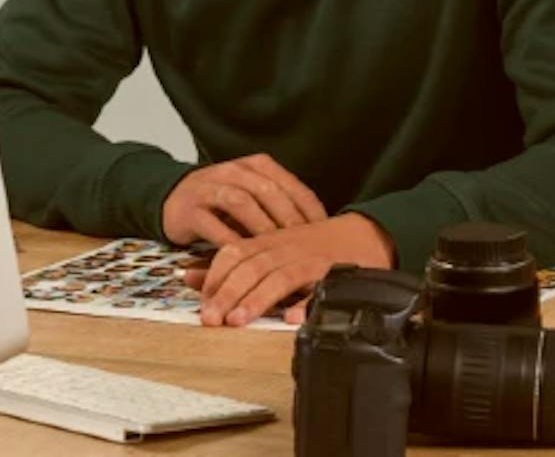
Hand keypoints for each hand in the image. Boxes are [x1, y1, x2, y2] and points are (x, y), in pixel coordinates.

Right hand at [160, 154, 327, 248]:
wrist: (174, 199)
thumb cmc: (223, 203)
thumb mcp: (254, 196)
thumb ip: (279, 207)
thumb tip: (318, 233)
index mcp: (256, 166)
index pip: (290, 184)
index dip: (309, 208)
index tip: (325, 232)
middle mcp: (234, 171)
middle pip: (267, 191)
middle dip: (287, 218)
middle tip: (304, 244)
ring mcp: (209, 188)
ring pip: (240, 202)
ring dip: (260, 227)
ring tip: (276, 250)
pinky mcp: (189, 209)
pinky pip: (212, 224)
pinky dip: (229, 241)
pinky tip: (243, 257)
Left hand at [189, 214, 394, 327]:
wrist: (365, 233)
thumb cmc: (312, 247)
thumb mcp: (270, 250)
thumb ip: (233, 265)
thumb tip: (188, 277)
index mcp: (268, 242)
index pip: (233, 253)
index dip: (215, 278)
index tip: (203, 305)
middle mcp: (285, 247)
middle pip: (250, 266)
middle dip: (227, 293)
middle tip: (210, 319)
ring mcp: (309, 259)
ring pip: (278, 276)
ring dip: (256, 299)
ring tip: (237, 320)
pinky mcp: (334, 272)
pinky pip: (317, 290)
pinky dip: (304, 305)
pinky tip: (292, 320)